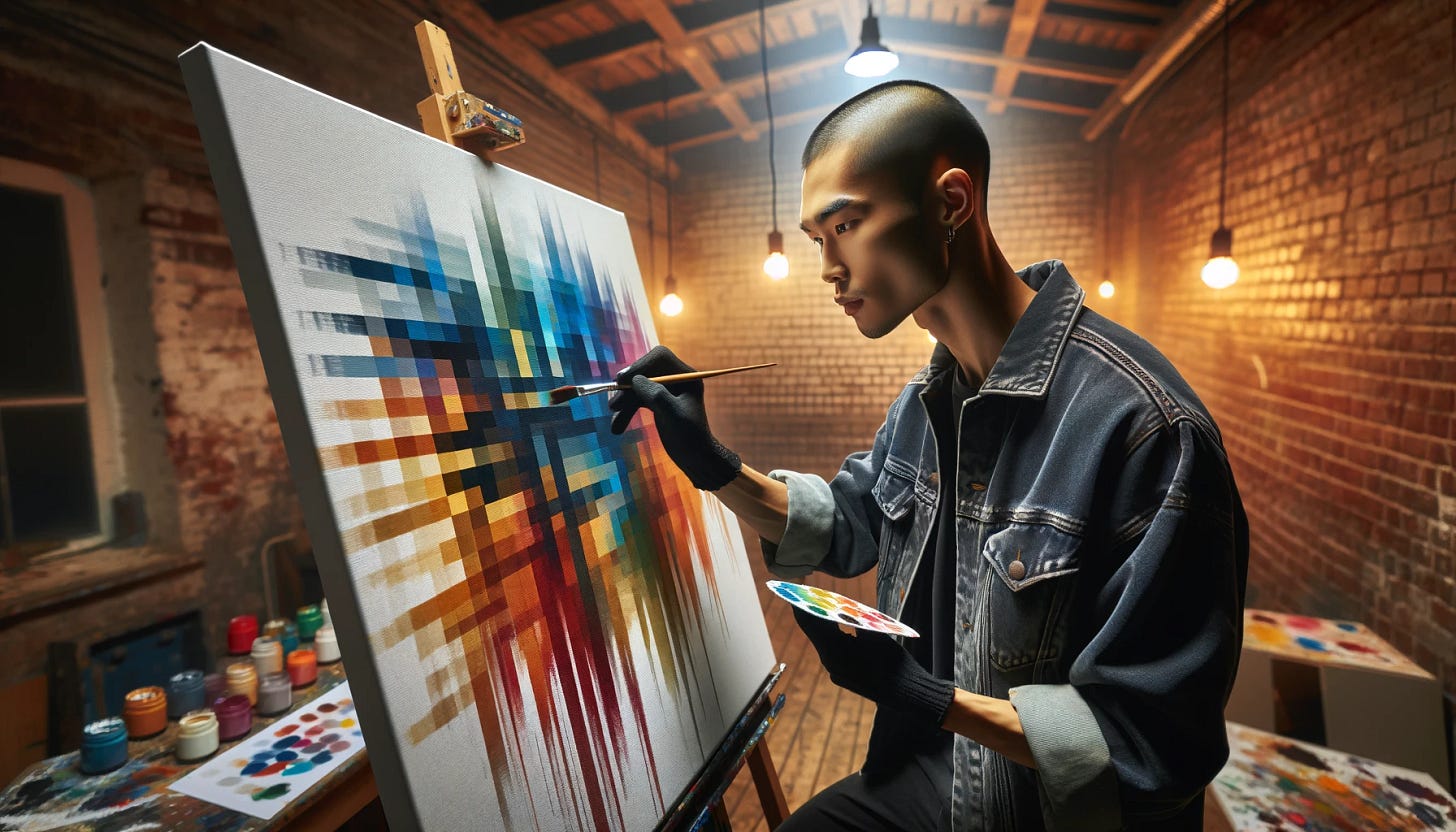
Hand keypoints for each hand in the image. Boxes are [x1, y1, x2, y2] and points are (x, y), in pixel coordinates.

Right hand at [608, 346, 741, 490]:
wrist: (696, 459)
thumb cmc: (690, 437)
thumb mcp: (673, 415)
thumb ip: (656, 394)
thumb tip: (635, 379)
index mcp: (687, 376)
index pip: (660, 357)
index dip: (640, 365)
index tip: (622, 380)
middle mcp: (676, 379)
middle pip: (645, 372)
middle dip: (628, 389)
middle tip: (614, 405)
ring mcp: (665, 390)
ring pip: (637, 388)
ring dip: (624, 404)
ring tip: (615, 424)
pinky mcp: (657, 402)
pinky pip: (637, 400)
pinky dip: (626, 412)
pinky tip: (617, 427)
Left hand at [793, 607, 953, 725]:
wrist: (904, 692)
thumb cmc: (893, 660)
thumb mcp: (874, 633)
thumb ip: (853, 620)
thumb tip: (840, 607)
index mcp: (834, 650)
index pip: (811, 622)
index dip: (804, 604)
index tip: (800, 590)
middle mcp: (829, 662)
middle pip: (815, 632)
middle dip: (813, 612)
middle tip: (812, 594)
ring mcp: (833, 671)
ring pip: (823, 642)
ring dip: (823, 625)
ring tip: (824, 606)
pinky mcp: (840, 676)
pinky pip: (831, 652)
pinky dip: (833, 638)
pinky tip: (837, 627)